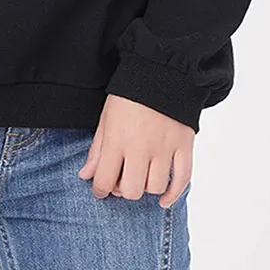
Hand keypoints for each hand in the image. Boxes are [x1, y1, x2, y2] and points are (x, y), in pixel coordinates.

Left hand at [77, 94, 193, 207]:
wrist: (160, 70)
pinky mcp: (184, 146)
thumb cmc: (129, 93)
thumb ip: (98, 148)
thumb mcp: (106, 116)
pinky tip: (162, 199)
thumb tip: (86, 175)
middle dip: (124, 189)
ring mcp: (164, 148)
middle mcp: (141, 147)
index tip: (100, 188)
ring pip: (155, 187)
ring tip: (142, 175)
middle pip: (131, 191)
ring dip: (146, 186)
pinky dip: (173, 194)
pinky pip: (182, 180)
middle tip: (123, 179)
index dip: (99, 189)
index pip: (104, 180)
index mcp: (117, 139)